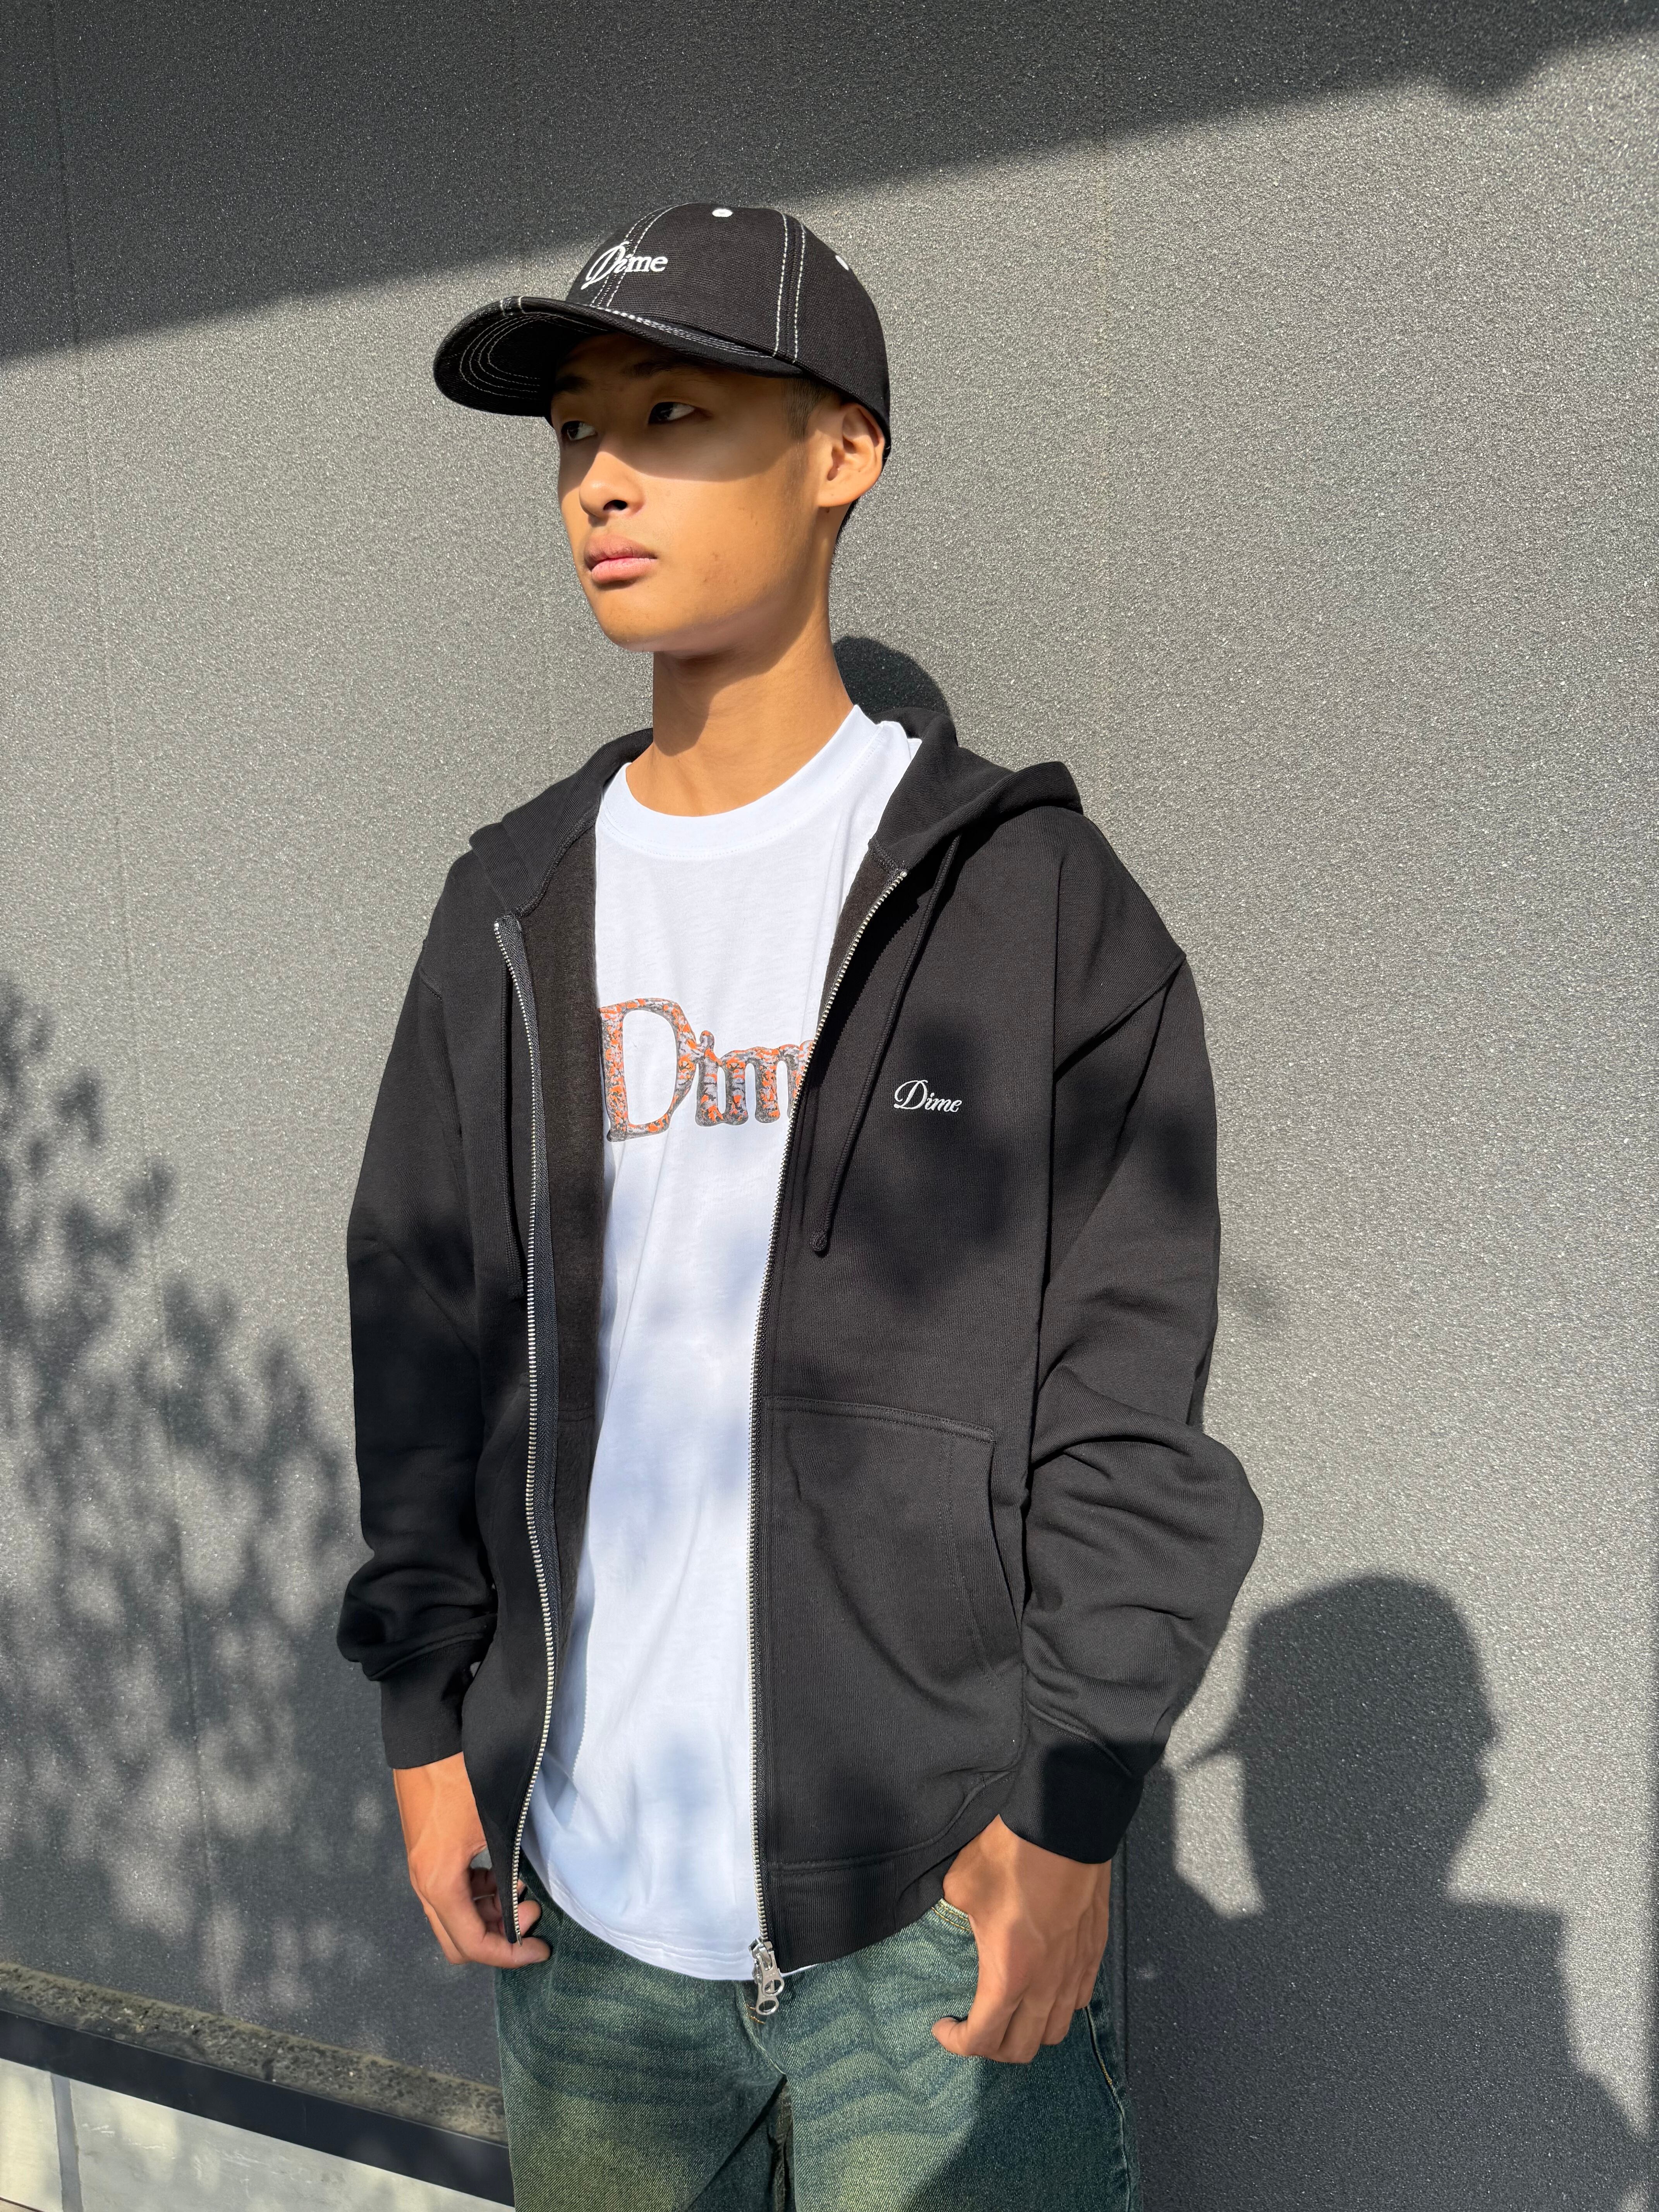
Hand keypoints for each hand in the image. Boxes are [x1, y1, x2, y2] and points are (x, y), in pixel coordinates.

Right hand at [392, 1753, 549, 1967]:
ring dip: (489, 1915)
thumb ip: (504, 1871)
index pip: (473, 1944)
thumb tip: (521, 1901)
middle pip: (458, 1942)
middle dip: (499, 1939)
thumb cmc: (460, 1778)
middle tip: (533, 1914)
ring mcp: (421, 1870)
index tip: (541, 1948)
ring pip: (455, 1917)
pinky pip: (451, 1892)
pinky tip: (501, 1875)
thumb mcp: (491, 1826)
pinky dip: (477, 1894)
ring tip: (522, 1893)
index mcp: (438, 1883)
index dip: (510, 1955)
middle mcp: (424, 1884)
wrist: (427, 1738)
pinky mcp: (426, 1854)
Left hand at [932, 1814, 1110, 2063]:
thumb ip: (952, 1920)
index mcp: (1009, 1974)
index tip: (942, 2026)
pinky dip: (1056, 2009)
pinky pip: (1078, 2002)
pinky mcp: (1093, 1953)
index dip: (956, 2043)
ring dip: (1027, 2032)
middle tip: (972, 2024)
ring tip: (1006, 2012)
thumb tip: (952, 1927)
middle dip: (991, 2047)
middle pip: (1021, 2048)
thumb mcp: (960, 1887)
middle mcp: (1046, 1984)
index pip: (983, 2039)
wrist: (1064, 1824)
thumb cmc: (1010, 1855)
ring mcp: (1075, 1971)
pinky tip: (1041, 1987)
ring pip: (1055, 2031)